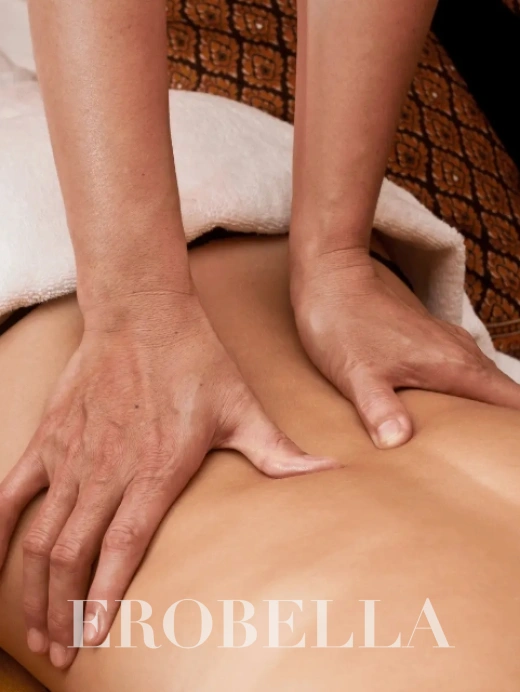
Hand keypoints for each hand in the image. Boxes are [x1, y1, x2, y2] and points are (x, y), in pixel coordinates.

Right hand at [0, 292, 334, 667]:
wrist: (143, 312)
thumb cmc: (195, 360)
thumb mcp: (243, 408)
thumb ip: (280, 453)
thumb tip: (333, 474)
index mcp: (156, 470)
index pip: (122, 548)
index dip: (104, 598)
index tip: (93, 638)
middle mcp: (107, 470)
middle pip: (72, 555)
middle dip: (62, 612)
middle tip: (61, 651)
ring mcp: (72, 454)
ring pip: (40, 535)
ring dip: (33, 588)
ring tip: (35, 628)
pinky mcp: (50, 437)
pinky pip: (12, 492)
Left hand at [290, 247, 519, 448]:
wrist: (332, 281)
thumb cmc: (343, 326)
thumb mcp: (356, 373)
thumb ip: (379, 408)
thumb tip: (397, 442)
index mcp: (454, 365)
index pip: (511, 402)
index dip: (513, 432)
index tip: (505, 456)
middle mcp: (461, 353)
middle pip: (503, 397)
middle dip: (502, 429)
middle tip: (486, 461)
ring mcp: (448, 345)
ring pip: (484, 386)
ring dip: (483, 415)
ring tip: (469, 450)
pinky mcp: (432, 343)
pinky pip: (463, 375)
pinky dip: (464, 399)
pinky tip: (443, 420)